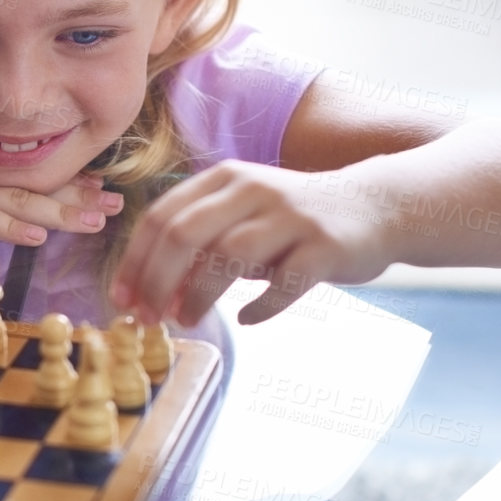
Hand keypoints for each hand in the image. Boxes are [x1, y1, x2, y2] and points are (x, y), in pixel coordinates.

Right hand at [0, 135, 122, 243]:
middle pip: (30, 187)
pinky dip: (10, 226)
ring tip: (96, 218)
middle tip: (116, 200)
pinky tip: (39, 234)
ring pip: (15, 202)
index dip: (61, 185)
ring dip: (58, 212)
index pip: (23, 179)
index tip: (98, 187)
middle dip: (75, 195)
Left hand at [110, 161, 391, 327]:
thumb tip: (152, 292)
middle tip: (149, 317)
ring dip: (199, 296)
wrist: (376, 206)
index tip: (123, 299)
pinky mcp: (326, 247)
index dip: (135, 261)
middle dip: (157, 281)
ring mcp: (291, 217)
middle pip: (185, 234)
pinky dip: (260, 307)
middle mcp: (254, 190)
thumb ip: (201, 245)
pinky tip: (247, 319)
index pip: (161, 217)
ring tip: (187, 320)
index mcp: (224, 179)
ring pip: (228, 255)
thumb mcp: (242, 217)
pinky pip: (284, 283)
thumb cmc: (293, 220)